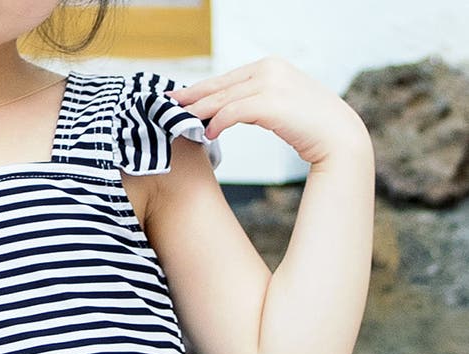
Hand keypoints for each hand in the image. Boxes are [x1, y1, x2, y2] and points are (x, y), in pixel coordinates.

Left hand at [165, 56, 371, 166]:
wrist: (338, 136)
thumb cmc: (308, 127)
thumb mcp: (278, 107)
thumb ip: (253, 103)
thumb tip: (223, 115)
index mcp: (269, 66)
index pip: (225, 79)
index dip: (199, 90)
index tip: (178, 99)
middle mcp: (268, 69)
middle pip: (219, 86)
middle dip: (191, 97)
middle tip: (166, 107)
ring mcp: (270, 84)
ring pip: (222, 99)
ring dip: (199, 113)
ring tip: (180, 124)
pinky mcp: (270, 103)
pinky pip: (233, 112)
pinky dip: (218, 123)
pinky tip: (208, 135)